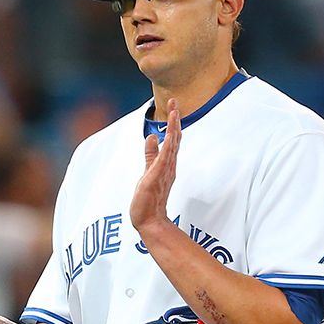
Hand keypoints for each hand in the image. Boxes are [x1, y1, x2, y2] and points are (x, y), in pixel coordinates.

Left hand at [130, 101, 180, 233]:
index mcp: (167, 164)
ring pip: (171, 145)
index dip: (174, 123)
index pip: (172, 140)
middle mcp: (169, 166)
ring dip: (173, 128)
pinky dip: (167, 145)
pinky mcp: (157, 177)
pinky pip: (164, 158)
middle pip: (175, 139)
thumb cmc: (148, 200)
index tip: (174, 107)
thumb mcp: (148, 170)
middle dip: (175, 120)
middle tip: (176, 102)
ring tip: (174, 111)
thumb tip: (152, 137)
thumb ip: (150, 154)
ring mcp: (164, 171)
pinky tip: (169, 134)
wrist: (148, 221)